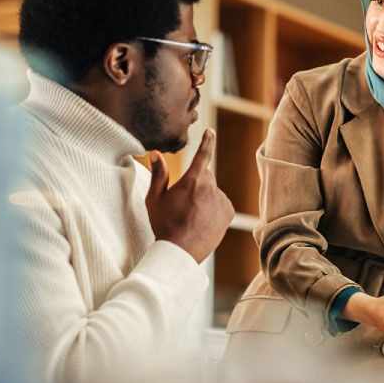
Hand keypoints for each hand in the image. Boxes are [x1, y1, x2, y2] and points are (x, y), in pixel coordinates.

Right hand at [145, 129, 233, 262]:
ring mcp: (221, 200)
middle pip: (205, 176)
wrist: (180, 251)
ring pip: (213, 191)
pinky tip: (202, 220)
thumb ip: (158, 174)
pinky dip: (214, 208)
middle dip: (197, 183)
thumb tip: (156, 153)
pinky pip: (221, 203)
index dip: (207, 141)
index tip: (210, 131)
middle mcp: (209, 187)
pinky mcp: (228, 212)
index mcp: (191, 181)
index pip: (202, 155)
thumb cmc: (164, 225)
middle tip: (184, 201)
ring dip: (205, 197)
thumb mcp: (155, 199)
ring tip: (192, 215)